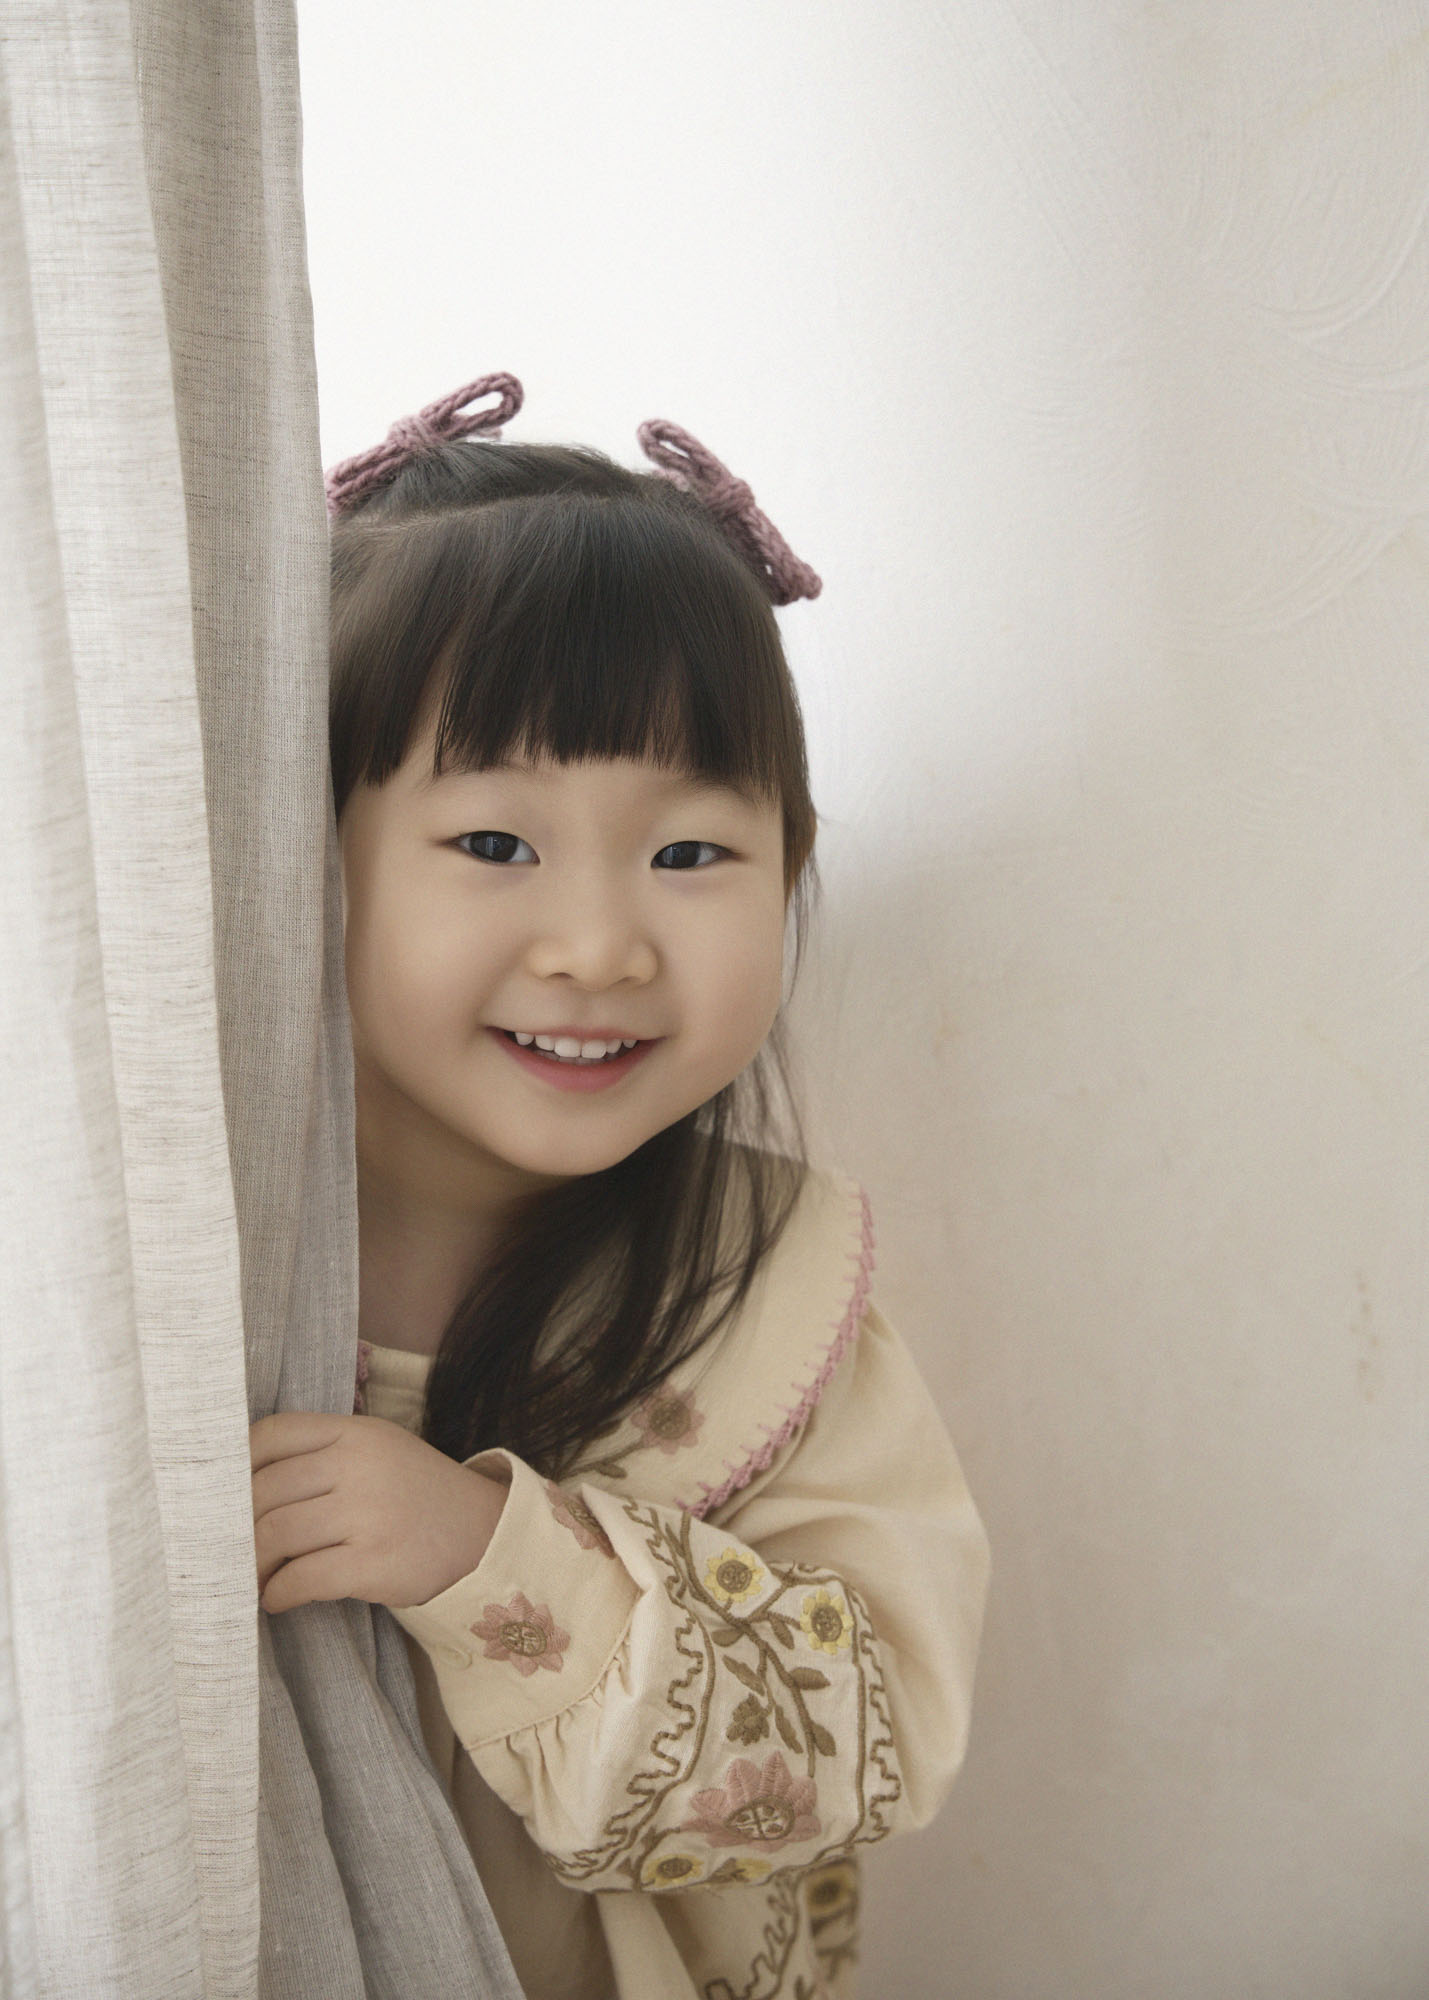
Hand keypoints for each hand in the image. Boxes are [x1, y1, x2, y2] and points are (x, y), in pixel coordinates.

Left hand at [249, 1411, 506, 1614]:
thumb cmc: (414, 1494)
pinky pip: (301, 1579)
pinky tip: (278, 1598)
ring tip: (255, 1576)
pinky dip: (277, 1593)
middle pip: (264, 1491)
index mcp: (355, 1431)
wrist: (482, 1534)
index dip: (237, 1467)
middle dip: (237, 1527)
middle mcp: (359, 1465)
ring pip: (274, 1535)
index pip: (272, 1435)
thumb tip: (240, 1488)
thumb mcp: (376, 1451)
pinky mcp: (374, 1563)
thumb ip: (321, 1455)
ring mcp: (368, 1514)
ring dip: (252, 1564)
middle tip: (232, 1550)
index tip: (229, 1497)